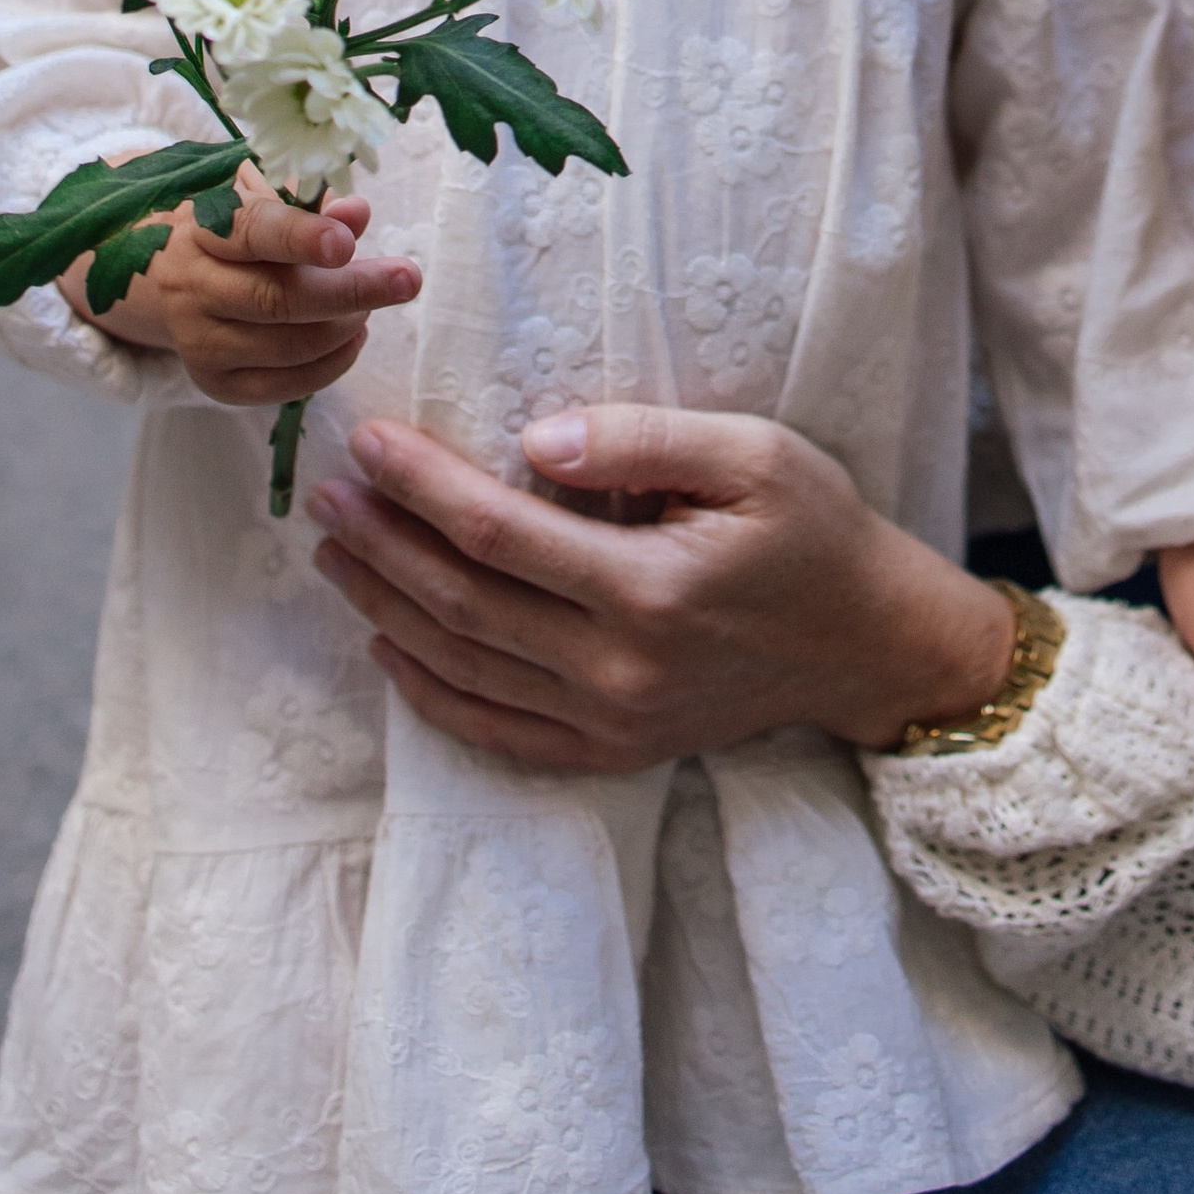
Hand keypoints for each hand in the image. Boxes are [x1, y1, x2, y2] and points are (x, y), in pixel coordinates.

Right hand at [65, 183, 420, 405]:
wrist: (159, 277)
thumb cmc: (229, 230)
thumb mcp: (259, 201)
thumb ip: (311, 208)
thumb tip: (358, 213)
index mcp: (203, 228)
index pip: (250, 232)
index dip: (300, 237)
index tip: (346, 242)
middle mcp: (192, 287)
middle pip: (277, 299)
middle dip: (352, 291)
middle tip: (407, 279)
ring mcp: (199, 341)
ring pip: (286, 346)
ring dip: (345, 327)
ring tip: (373, 305)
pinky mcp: (214, 383)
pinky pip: (284, 385)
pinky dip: (331, 364)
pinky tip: (353, 337)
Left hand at [306, 402, 1016, 776]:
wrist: (867, 644)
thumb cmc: (816, 532)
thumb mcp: (755, 455)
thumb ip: (644, 440)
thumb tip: (536, 442)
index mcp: (649, 591)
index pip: (500, 534)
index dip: (423, 488)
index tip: (371, 444)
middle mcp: (617, 670)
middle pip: (464, 606)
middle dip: (382, 546)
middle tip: (326, 493)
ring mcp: (609, 723)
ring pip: (464, 670)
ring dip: (386, 609)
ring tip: (336, 553)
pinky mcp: (610, 753)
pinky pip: (494, 731)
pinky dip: (429, 692)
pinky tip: (387, 646)